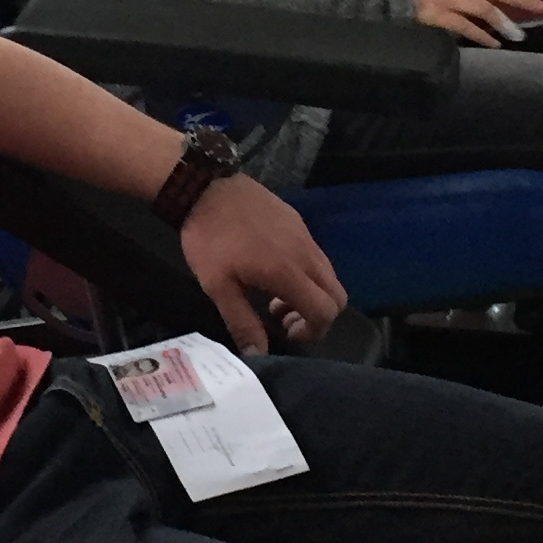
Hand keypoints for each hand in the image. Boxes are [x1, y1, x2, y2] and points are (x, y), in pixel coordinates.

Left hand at [179, 171, 345, 352]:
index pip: (325, 311)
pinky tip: (273, 272)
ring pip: (329, 275)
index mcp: (287, 272)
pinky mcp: (298, 222)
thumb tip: (258, 355)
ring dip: (311, 295)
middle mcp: (306, 254)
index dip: (313, 331)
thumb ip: (242, 322)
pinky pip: (316, 256)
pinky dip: (307, 274)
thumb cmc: (209, 239)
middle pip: (337, 295)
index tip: (286, 332)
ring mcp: (305, 235)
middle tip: (285, 320)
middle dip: (319, 316)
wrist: (205, 188)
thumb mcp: (217, 286)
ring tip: (275, 299)